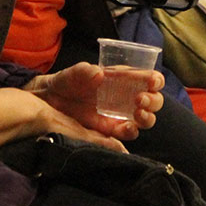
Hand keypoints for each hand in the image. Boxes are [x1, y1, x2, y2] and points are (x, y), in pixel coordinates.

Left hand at [28, 62, 164, 142]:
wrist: (50, 101)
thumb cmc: (66, 82)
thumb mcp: (73, 74)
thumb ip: (84, 72)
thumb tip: (98, 74)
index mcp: (124, 78)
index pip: (150, 78)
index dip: (156, 80)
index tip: (152, 81)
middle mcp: (127, 97)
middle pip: (154, 101)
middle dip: (153, 101)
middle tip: (140, 100)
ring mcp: (121, 115)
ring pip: (146, 119)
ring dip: (147, 117)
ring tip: (138, 113)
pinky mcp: (111, 130)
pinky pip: (128, 133)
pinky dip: (131, 132)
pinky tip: (126, 128)